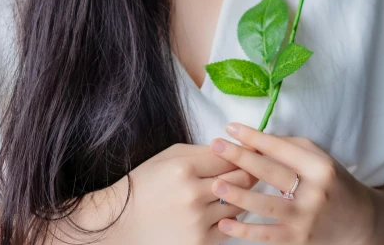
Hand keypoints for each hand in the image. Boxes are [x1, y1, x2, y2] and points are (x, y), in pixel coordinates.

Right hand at [73, 141, 261, 244]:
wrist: (124, 221)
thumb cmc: (146, 183)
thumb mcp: (170, 156)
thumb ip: (202, 152)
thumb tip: (232, 149)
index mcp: (185, 167)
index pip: (229, 156)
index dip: (244, 151)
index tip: (255, 149)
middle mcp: (194, 193)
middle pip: (239, 178)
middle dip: (251, 170)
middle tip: (259, 166)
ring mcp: (198, 220)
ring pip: (238, 203)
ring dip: (243, 195)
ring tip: (246, 188)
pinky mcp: (199, 242)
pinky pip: (229, 227)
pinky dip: (232, 217)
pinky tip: (228, 208)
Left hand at [209, 122, 375, 243]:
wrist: (359, 221)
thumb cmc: (333, 181)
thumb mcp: (318, 158)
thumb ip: (288, 148)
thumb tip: (253, 139)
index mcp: (320, 167)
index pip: (281, 149)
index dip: (254, 137)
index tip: (231, 128)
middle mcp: (315, 193)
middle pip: (272, 173)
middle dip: (241, 158)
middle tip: (216, 145)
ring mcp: (306, 219)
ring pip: (266, 206)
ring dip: (238, 195)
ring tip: (216, 183)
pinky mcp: (298, 241)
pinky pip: (267, 235)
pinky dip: (244, 231)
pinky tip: (225, 223)